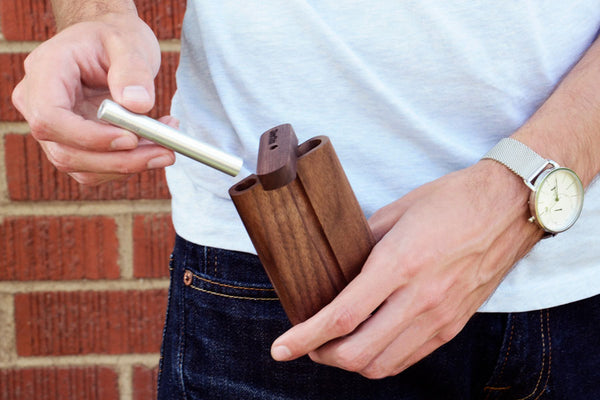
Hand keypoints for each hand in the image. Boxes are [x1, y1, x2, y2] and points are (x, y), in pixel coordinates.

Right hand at [11, 13, 174, 184]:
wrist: (111, 46)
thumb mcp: (128, 42)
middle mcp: (39, 105)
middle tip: (165, 152)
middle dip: (119, 160)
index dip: (88, 137)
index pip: (50, 117)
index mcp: (45, 72)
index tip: (130, 138)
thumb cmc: (115, 38)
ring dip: (129, 165)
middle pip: (66, 152)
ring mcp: (55, 130)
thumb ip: (133, 71)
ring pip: (83, 168)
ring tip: (166, 145)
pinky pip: (97, 169)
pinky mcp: (75, 146)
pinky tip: (154, 144)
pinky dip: (129, 164)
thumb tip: (138, 105)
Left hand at [271, 161, 542, 378]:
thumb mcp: (397, 212)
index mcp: (399, 265)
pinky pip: (409, 358)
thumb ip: (364, 245)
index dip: (305, 337)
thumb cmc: (453, 201)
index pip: (341, 316)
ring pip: (383, 365)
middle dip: (322, 356)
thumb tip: (340, 265)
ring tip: (335, 347)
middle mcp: (419, 299)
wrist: (509, 207)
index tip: (281, 348)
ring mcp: (440, 317)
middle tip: (307, 344)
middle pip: (358, 353)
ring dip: (351, 363)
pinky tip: (370, 344)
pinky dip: (382, 360)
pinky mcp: (454, 326)